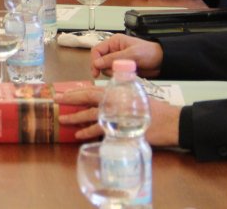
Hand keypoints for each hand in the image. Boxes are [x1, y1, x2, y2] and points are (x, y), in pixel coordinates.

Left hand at [56, 87, 182, 146]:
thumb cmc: (152, 109)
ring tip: (62, 120)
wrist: (169, 121)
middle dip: (70, 101)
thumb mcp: (134, 96)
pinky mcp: (119, 129)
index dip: (76, 92)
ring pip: (90, 115)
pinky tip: (78, 135)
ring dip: (75, 118)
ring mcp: (115, 116)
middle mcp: (113, 102)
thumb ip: (119, 95)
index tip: (63, 94)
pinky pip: (99, 131)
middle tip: (56, 102)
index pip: (91, 90)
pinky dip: (88, 133)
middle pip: (87, 100)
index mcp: (116, 92)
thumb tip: (105, 98)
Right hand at [89, 33, 163, 77]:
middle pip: (100, 61)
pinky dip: (117, 76)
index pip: (97, 50)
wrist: (163, 62)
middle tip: (114, 74)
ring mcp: (117, 60)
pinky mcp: (122, 68)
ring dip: (112, 73)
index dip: (94, 60)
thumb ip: (113, 58)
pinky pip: (113, 74)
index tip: (96, 71)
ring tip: (124, 73)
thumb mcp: (131, 54)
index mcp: (114, 42)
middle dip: (105, 68)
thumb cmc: (149, 53)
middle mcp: (113, 50)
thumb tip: (96, 64)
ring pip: (106, 69)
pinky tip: (125, 76)